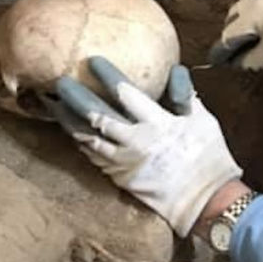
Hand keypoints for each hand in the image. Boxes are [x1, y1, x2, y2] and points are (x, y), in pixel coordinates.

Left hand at [42, 57, 242, 236]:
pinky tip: (72, 131)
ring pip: (87, 138)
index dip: (107, 75)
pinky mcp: (119, 177)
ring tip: (53, 105)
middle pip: (96, 115)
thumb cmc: (210, 157)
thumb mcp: (203, 119)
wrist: (206, 200)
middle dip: (75, 97)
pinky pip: (93, 156)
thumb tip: (174, 71)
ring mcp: (123, 162)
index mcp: (158, 123)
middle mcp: (136, 141)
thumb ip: (184, 95)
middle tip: (59, 82)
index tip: (92, 61)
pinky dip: (81, 141)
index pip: (125, 93)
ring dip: (68, 120)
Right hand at [209, 0, 262, 69]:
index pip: (229, 32)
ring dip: (250, 15)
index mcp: (253, 12)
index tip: (223, 58)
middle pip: (236, 12)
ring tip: (259, 32)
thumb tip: (236, 60)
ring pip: (251, 0)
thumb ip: (249, 58)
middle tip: (242, 47)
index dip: (225, 49)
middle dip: (236, 29)